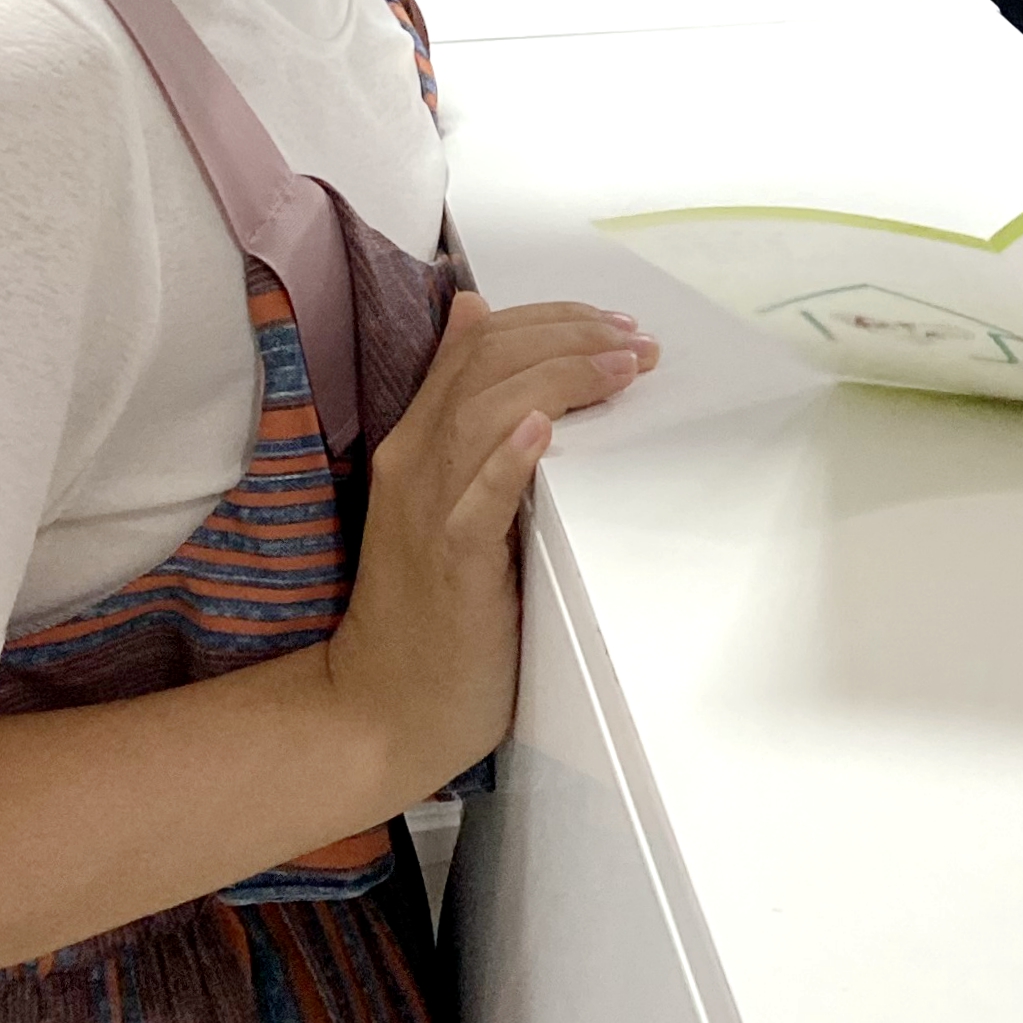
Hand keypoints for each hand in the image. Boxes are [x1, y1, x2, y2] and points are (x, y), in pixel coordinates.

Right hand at [321, 296, 656, 791]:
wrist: (384, 707)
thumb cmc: (432, 605)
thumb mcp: (446, 496)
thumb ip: (465, 414)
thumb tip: (477, 316)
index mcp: (415, 442)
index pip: (476, 345)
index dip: (551, 321)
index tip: (615, 327)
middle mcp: (415, 464)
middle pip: (487, 364)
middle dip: (570, 338)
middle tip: (638, 343)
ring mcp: (428, 513)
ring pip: (483, 415)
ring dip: (560, 379)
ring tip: (621, 369)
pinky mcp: (450, 567)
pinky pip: (475, 502)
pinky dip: (508, 460)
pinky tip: (543, 430)